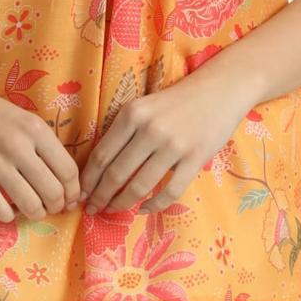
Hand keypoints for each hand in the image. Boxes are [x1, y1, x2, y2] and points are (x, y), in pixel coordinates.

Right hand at [0, 75, 81, 224]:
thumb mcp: (23, 118)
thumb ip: (43, 144)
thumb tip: (63, 179)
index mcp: (36, 129)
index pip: (68, 171)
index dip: (74, 191)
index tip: (71, 198)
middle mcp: (19, 146)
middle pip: (53, 192)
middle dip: (57, 206)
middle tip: (53, 207)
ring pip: (30, 204)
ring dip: (36, 213)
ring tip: (34, 209)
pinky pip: (0, 209)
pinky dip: (9, 216)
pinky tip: (8, 209)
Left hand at [79, 69, 251, 214]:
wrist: (219, 90)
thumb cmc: (176, 99)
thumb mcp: (143, 106)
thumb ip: (124, 130)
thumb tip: (99, 167)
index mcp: (132, 113)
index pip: (102, 154)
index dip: (88, 179)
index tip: (81, 193)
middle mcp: (150, 129)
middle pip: (117, 173)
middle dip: (101, 196)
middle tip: (92, 208)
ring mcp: (174, 145)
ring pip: (140, 185)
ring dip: (122, 203)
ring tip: (114, 210)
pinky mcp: (195, 159)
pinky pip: (170, 191)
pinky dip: (153, 205)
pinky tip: (143, 209)